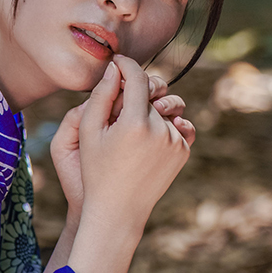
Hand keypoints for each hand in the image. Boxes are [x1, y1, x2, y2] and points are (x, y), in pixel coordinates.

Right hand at [76, 55, 192, 234]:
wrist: (119, 211)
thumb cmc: (96, 171)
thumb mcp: (89, 133)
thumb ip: (101, 96)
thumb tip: (114, 68)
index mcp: (134, 123)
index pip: (136, 77)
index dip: (126, 64)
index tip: (117, 61)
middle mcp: (160, 129)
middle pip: (150, 93)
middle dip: (134, 94)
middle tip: (116, 108)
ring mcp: (175, 141)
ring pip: (163, 109)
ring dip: (149, 110)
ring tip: (132, 126)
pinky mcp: (183, 151)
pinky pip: (174, 126)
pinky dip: (161, 128)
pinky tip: (144, 142)